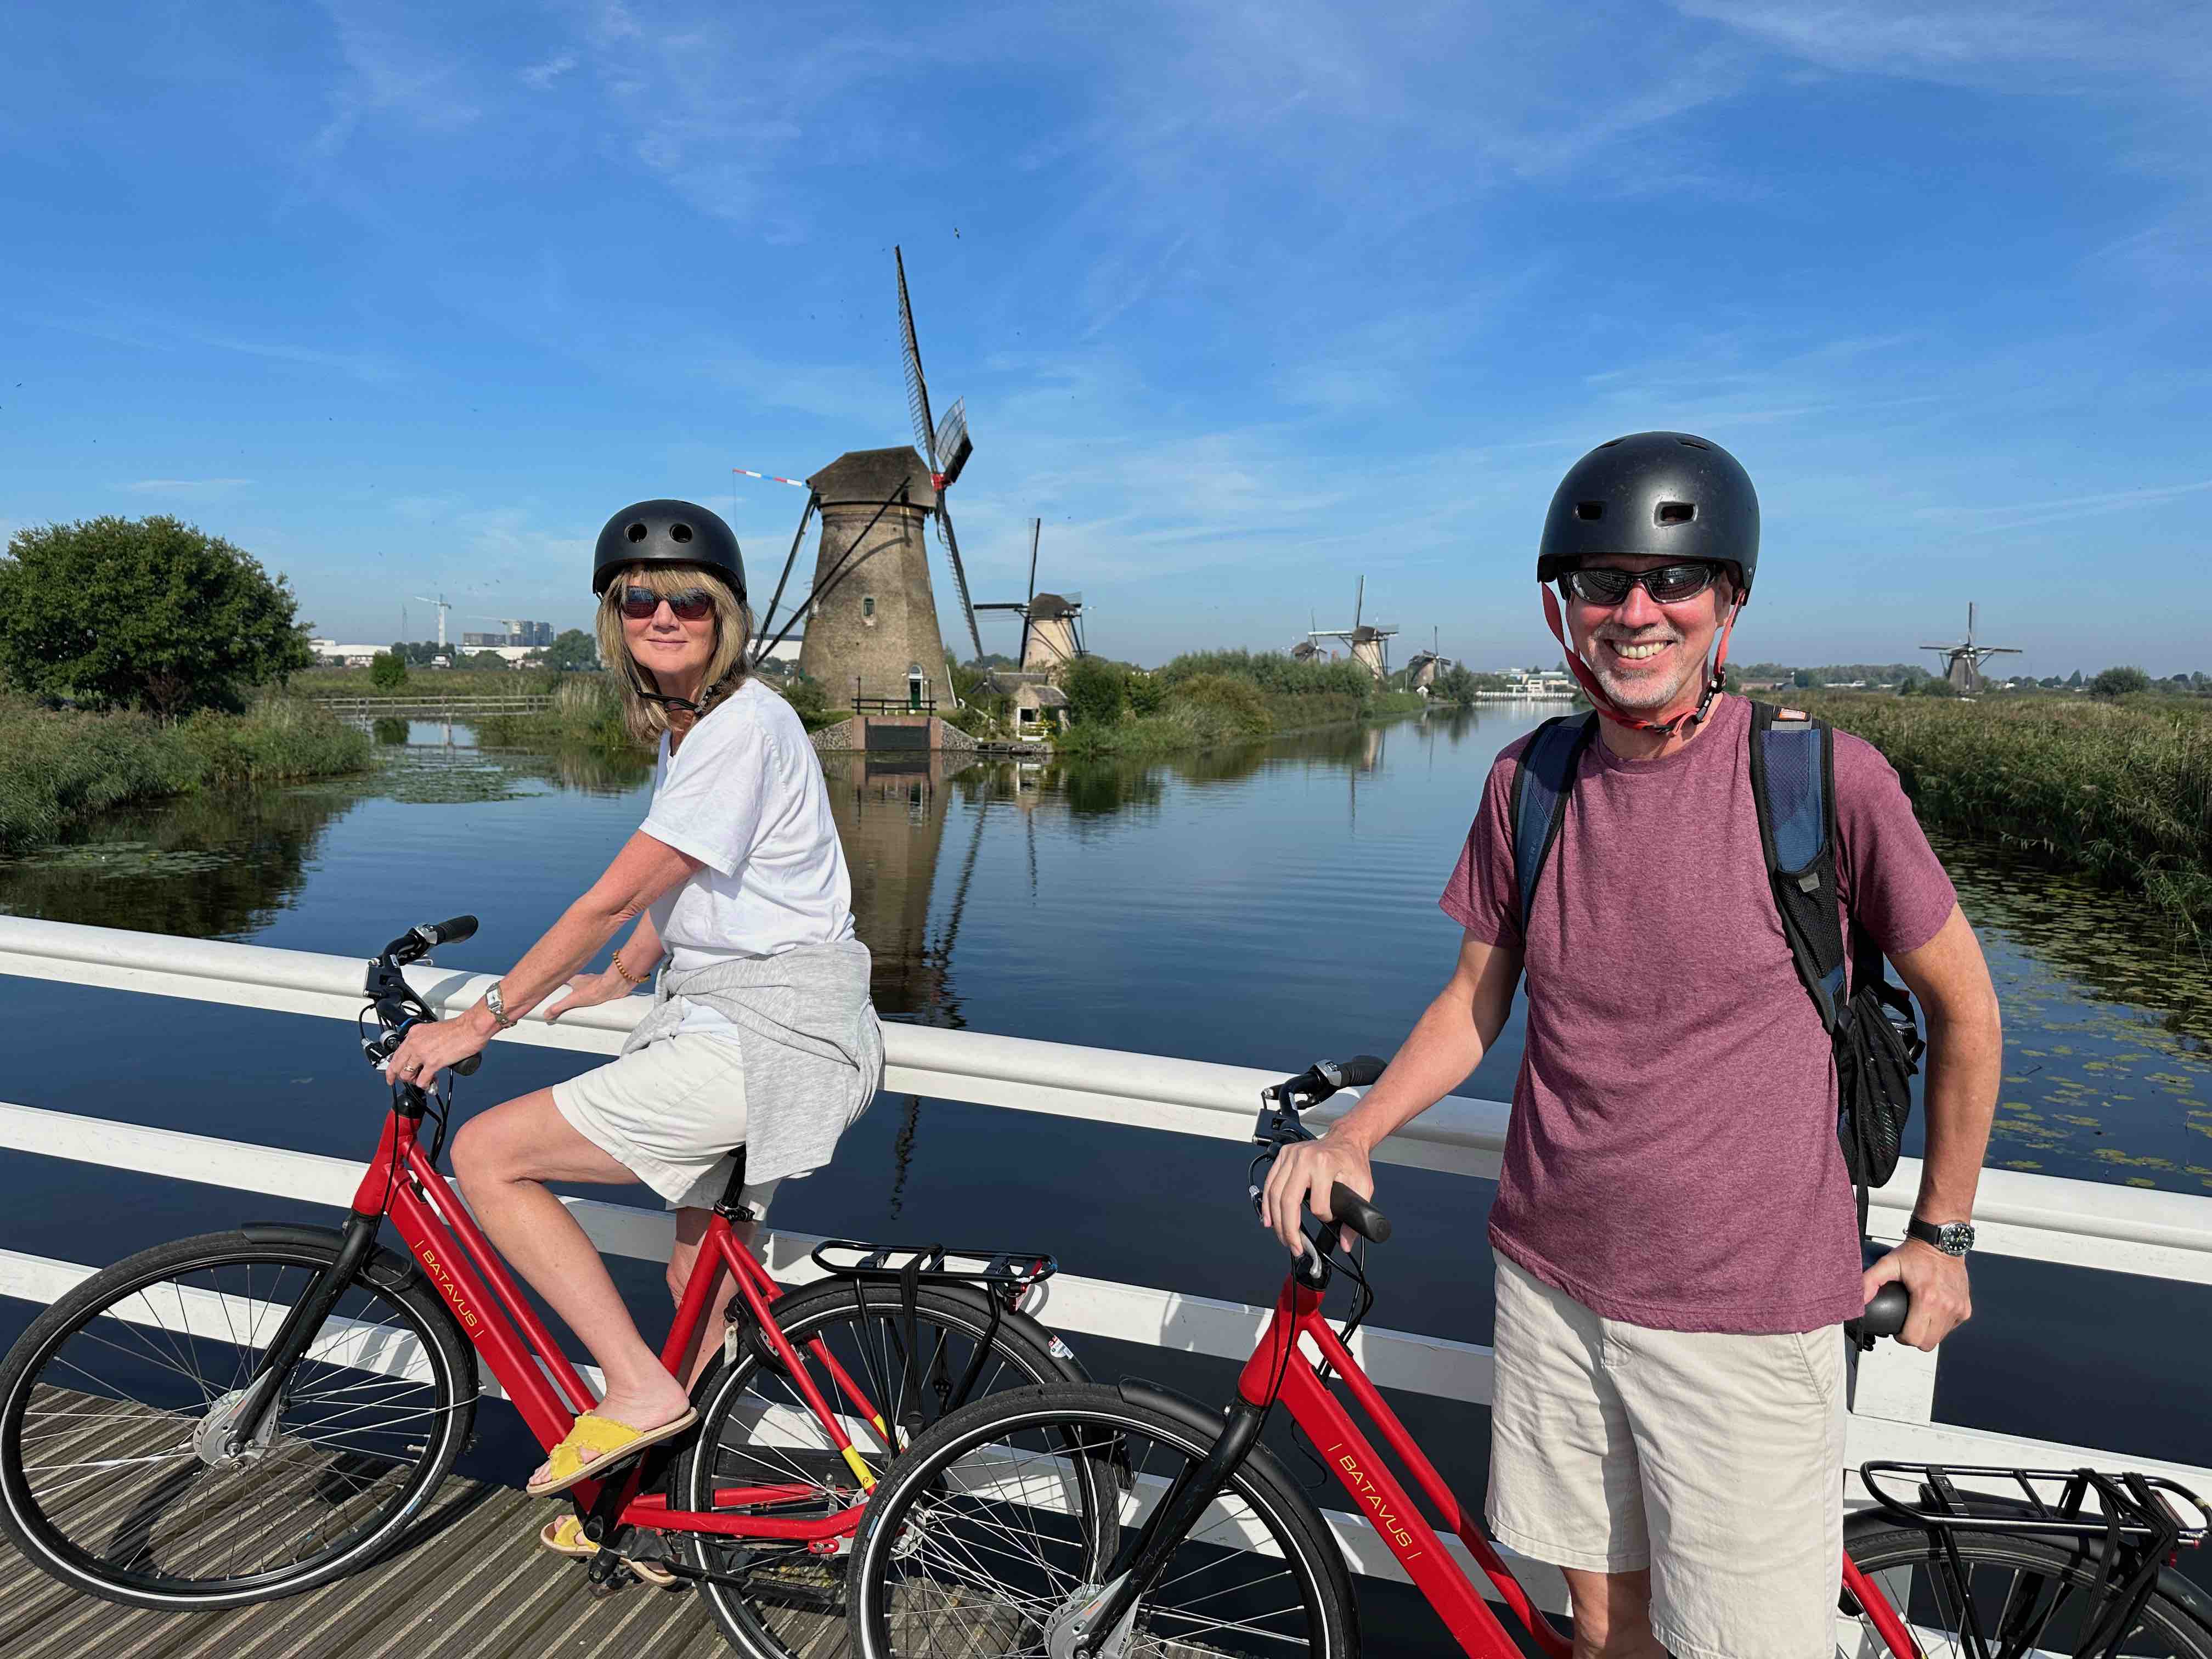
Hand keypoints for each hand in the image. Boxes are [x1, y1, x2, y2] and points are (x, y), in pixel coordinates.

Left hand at [383, 1011, 490, 1088]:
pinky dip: (425, 1085)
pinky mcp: (433, 1063)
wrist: (471, 1028)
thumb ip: (426, 1040)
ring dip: (413, 1081)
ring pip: (406, 1075)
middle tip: (404, 1081)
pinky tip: (431, 1083)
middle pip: (396, 1065)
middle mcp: (415, 1043)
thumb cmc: (460, 1028)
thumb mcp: (434, 1029)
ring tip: (423, 1080)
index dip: (393, 1067)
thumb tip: (425, 1052)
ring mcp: (422, 1053)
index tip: (393, 1074)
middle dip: (397, 1077)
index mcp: (415, 1034)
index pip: (397, 1053)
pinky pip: (421, 1081)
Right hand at [543, 966, 637, 1022]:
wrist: (615, 985)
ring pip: (586, 990)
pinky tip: (595, 1006)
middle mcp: (585, 980)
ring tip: (580, 1008)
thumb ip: (559, 1007)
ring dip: (584, 997)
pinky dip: (595, 999)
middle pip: (574, 987)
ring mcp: (595, 983)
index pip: (563, 981)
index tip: (555, 994)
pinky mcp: (604, 989)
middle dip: (571, 995)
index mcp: (575, 979)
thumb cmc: (595, 989)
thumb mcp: (573, 1000)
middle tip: (568, 1005)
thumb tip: (546, 1014)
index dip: (559, 987)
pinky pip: (597, 994)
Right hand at [1261, 1134, 1374, 1256]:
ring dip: (1275, 1220)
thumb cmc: (1352, 1160)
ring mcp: (1290, 1156)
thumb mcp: (1363, 1187)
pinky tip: (1269, 1217)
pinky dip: (1267, 1203)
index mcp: (1324, 1165)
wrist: (1346, 1139)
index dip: (1324, 1218)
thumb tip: (1346, 1242)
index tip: (1330, 1219)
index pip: (1317, 1205)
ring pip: (1274, 1194)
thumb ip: (1357, 1216)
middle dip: (1288, 1230)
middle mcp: (1304, 1158)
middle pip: (1288, 1201)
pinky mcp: (1283, 1155)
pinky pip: (1269, 1183)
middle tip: (1294, 1246)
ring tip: (1282, 1236)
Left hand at [1863, 1239, 1971, 1350]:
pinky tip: (1933, 1311)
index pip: (1914, 1338)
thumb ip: (1870, 1282)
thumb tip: (1858, 1300)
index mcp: (1927, 1299)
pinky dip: (1941, 1324)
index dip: (1902, 1337)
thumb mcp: (1888, 1264)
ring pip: (1940, 1338)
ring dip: (1928, 1332)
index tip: (1898, 1330)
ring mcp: (1958, 1308)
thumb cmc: (1917, 1253)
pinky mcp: (1965, 1308)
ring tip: (1918, 1317)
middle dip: (1914, 1338)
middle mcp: (1946, 1306)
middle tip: (1907, 1325)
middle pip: (1927, 1343)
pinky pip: (1951, 1327)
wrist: (1941, 1242)